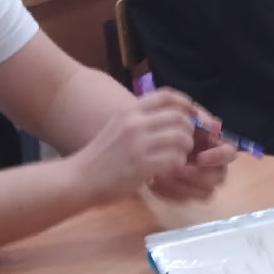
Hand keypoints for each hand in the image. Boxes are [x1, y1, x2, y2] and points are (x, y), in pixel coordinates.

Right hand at [72, 89, 205, 199]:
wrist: (81, 177)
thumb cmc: (101, 154)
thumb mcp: (118, 126)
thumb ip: (141, 118)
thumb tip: (171, 115)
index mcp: (130, 110)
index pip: (167, 96)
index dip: (186, 103)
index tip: (192, 114)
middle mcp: (135, 123)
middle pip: (179, 118)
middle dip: (189, 131)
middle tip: (185, 143)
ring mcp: (139, 144)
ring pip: (181, 138)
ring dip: (185, 149)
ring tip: (178, 157)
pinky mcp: (142, 165)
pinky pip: (175, 159)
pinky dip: (178, 164)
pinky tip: (169, 169)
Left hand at [151, 122, 235, 201]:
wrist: (140, 141)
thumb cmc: (164, 126)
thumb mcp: (179, 115)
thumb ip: (198, 118)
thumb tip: (216, 125)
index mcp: (213, 145)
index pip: (229, 153)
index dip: (218, 157)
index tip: (200, 158)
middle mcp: (211, 164)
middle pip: (219, 177)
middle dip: (199, 175)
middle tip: (179, 170)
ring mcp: (198, 181)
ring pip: (205, 192)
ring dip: (184, 185)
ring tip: (162, 175)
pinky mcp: (184, 192)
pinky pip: (185, 200)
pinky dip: (171, 192)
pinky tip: (154, 183)